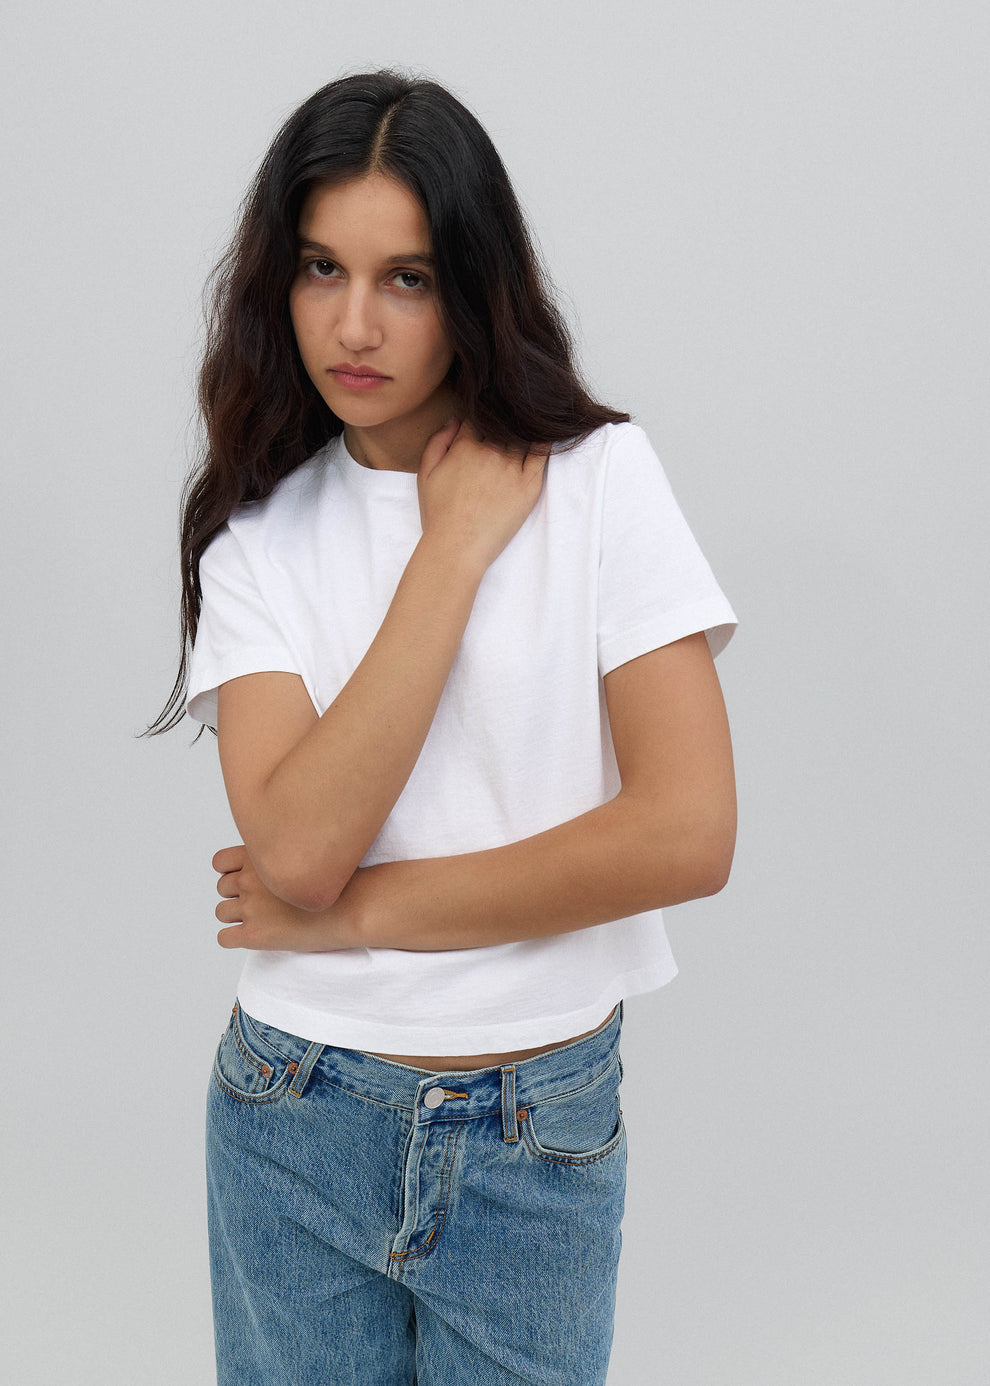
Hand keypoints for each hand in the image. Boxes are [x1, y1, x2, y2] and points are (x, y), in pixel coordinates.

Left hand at [212, 845, 362, 950]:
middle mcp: (250, 880)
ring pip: (221, 912)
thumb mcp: (303, 854)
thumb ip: (276, 857)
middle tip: (261, 903)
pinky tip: (252, 936)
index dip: (231, 871)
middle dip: (237, 895)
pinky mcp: (254, 935)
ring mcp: (251, 907)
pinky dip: (233, 938)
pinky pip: (224, 938)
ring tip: (261, 919)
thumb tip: (263, 866)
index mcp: (258, 857)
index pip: (219, 862)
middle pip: (221, 888)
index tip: (247, 879)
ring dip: (236, 916)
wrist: (351, 907)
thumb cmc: (335, 882)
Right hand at [417, 418, 549, 572]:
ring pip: (521, 438)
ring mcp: (511, 469)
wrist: (457, 547)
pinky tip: (544, 436)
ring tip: (525, 430)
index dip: (480, 419)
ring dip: (522, 431)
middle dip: (502, 424)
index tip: (485, 425)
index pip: (478, 419)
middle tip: (506, 428)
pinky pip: (541, 456)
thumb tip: (455, 420)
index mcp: (465, 447)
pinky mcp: (528, 486)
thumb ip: (437, 441)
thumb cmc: (439, 514)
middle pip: (502, 426)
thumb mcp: (426, 474)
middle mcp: (490, 453)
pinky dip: (543, 443)